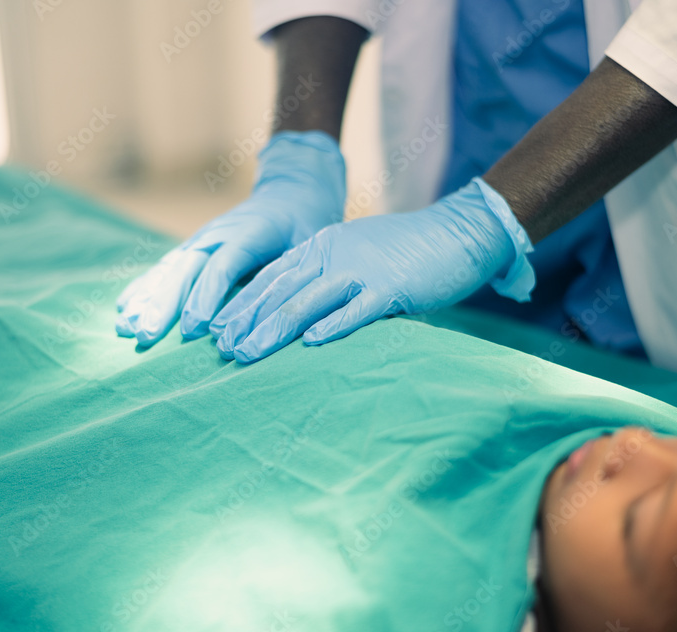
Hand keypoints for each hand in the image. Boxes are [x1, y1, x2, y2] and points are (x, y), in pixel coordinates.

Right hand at [115, 130, 345, 345]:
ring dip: (147, 300)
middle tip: (146, 335)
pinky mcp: (194, 248)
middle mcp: (218, 235)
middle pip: (185, 270)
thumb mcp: (309, 245)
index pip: (223, 266)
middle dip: (163, 304)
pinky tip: (124, 309)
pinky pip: (165, 269)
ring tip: (126, 326)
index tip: (194, 329)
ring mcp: (202, 240)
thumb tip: (277, 311)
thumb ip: (292, 272)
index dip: (207, 297)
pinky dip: (145, 288)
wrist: (292, 192)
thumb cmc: (306, 225)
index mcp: (249, 233)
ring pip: (170, 270)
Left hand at [211, 177, 535, 362]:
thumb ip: (329, 279)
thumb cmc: (408, 252)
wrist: (459, 233)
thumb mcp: (357, 255)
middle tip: (222, 348)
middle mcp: (334, 254)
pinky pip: (356, 309)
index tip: (217, 328)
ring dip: (274, 329)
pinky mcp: (390, 287)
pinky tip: (310, 344)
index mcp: (323, 245)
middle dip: (247, 320)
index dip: (242, 302)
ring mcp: (361, 270)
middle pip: (280, 290)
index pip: (272, 275)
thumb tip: (302, 316)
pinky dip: (332, 326)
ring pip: (307, 302)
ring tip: (248, 353)